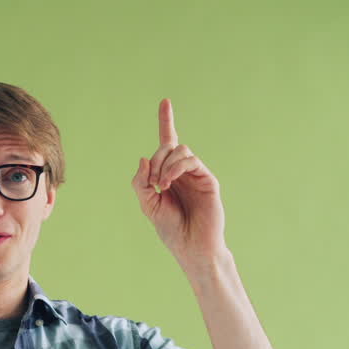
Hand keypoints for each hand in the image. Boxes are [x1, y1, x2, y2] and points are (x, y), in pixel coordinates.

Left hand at [131, 98, 226, 270]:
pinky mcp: (208, 179)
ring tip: (161, 186)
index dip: (166, 121)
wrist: (192, 248)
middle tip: (153, 183)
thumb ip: (140, 182)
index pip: (167, 143)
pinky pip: (191, 160)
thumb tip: (144, 158)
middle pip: (168, 146)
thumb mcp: (147, 205)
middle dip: (156, 159)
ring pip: (179, 150)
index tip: (165, 101)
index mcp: (168, 175)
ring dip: (164, 165)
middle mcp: (183, 171)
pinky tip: (167, 183)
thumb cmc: (171, 229)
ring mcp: (197, 174)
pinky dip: (175, 168)